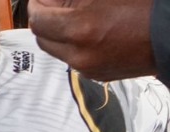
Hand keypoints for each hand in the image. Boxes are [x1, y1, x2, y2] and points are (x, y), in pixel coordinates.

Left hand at [28, 0, 157, 80]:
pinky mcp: (95, 75)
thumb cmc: (144, 9)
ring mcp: (87, 68)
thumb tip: (48, 1)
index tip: (39, 0)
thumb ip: (69, 0)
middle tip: (52, 5)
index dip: (36, 6)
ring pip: (54, 50)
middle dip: (44, 20)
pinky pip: (71, 59)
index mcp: (80, 29)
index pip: (38, 20)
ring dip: (55, 33)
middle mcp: (79, 54)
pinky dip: (70, 46)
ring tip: (70, 17)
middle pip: (41, 37)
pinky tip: (86, 32)